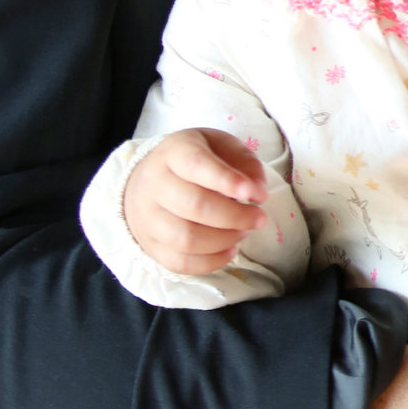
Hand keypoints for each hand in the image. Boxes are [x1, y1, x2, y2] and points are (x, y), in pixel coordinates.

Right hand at [122, 128, 268, 274]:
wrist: (148, 179)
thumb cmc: (195, 161)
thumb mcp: (221, 146)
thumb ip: (245, 162)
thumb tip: (258, 192)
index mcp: (175, 152)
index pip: (196, 164)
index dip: (227, 180)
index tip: (255, 193)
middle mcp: (155, 183)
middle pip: (194, 205)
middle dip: (235, 216)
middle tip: (259, 218)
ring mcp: (148, 217)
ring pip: (186, 238)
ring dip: (223, 240)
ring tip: (243, 233)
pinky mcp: (150, 245)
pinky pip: (179, 262)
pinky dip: (210, 262)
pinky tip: (229, 250)